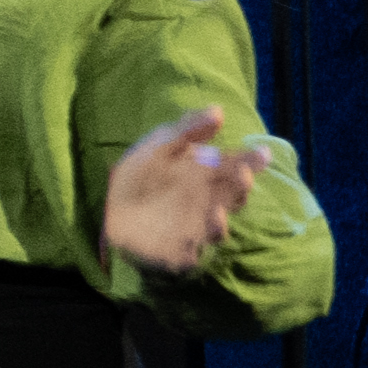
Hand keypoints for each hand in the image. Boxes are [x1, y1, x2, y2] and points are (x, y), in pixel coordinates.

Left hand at [106, 101, 266, 279]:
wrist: (107, 208)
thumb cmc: (141, 175)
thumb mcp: (160, 146)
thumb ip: (187, 130)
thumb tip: (218, 110)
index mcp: (207, 177)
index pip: (235, 169)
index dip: (249, 162)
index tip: (261, 154)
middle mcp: (208, 203)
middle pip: (231, 198)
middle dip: (239, 188)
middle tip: (242, 176)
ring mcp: (194, 229)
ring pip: (215, 229)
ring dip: (219, 222)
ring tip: (217, 211)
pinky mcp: (176, 253)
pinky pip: (189, 257)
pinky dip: (192, 254)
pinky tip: (191, 247)